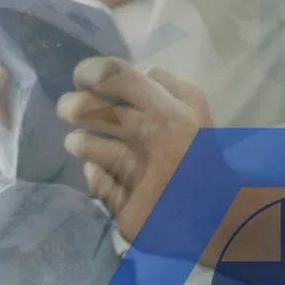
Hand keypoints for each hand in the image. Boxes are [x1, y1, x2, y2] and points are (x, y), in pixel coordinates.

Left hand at [57, 56, 210, 239]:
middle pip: (87, 109)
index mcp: (164, 111)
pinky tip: (101, 170)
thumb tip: (145, 72)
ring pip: (84, 145)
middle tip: (68, 109)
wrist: (216, 213)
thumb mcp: (200, 112)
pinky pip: (95, 180)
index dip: (90, 71)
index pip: (113, 76)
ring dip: (79, 141)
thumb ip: (173, 86)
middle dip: (70, 106)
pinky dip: (95, 172)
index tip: (83, 78)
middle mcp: (144, 137)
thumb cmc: (206, 157)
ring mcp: (130, 173)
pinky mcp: (122, 204)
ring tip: (81, 142)